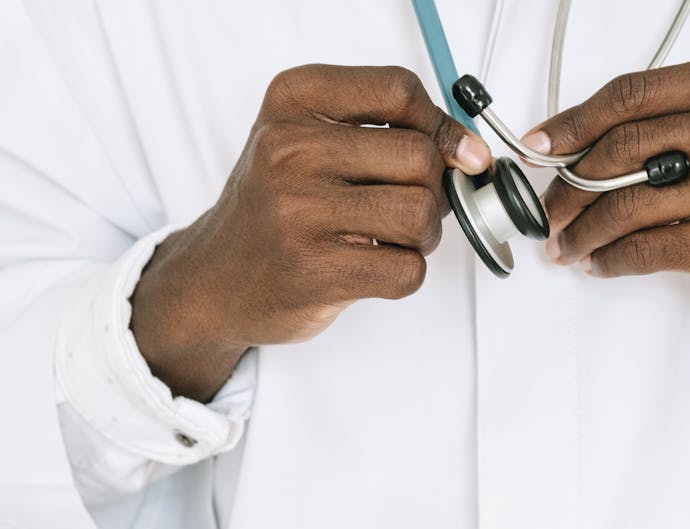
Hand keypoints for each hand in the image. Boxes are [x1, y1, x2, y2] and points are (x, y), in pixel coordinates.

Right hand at [130, 65, 489, 400]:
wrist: (218, 278)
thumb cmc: (280, 205)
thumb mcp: (316, 140)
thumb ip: (393, 130)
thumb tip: (472, 153)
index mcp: (292, 100)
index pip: (398, 89)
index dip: (437, 124)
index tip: (444, 150)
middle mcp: (288, 149)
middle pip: (419, 155)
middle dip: (432, 188)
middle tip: (404, 205)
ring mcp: (298, 212)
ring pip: (420, 213)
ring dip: (423, 234)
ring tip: (389, 238)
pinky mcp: (313, 271)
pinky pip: (407, 270)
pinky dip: (405, 273)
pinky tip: (372, 267)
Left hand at [525, 55, 689, 365]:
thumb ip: (678, 123)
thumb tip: (579, 144)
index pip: (633, 94)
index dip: (573, 121)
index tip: (539, 145)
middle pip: (620, 146)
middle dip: (568, 182)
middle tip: (546, 206)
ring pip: (626, 203)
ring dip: (580, 229)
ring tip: (565, 243)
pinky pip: (645, 248)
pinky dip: (609, 259)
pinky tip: (599, 263)